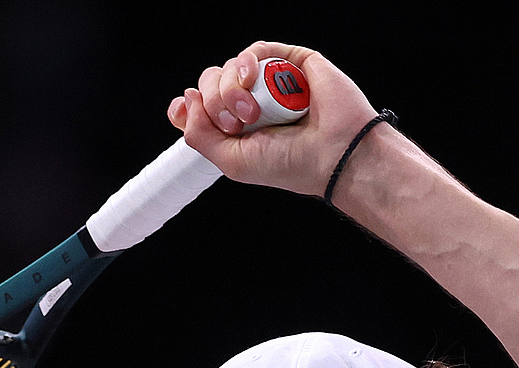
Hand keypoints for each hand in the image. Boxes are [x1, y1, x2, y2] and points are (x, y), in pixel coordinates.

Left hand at [166, 41, 377, 196]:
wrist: (334, 152)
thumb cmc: (292, 164)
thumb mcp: (232, 162)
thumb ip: (199, 135)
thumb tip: (187, 99)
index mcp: (237, 130)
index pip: (199, 108)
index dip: (187, 106)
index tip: (184, 109)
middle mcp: (251, 105)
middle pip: (210, 85)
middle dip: (214, 103)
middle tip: (237, 123)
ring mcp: (269, 84)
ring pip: (227, 69)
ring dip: (230, 89)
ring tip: (253, 112)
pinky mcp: (289, 63)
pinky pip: (254, 51)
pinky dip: (246, 63)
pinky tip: (252, 80)